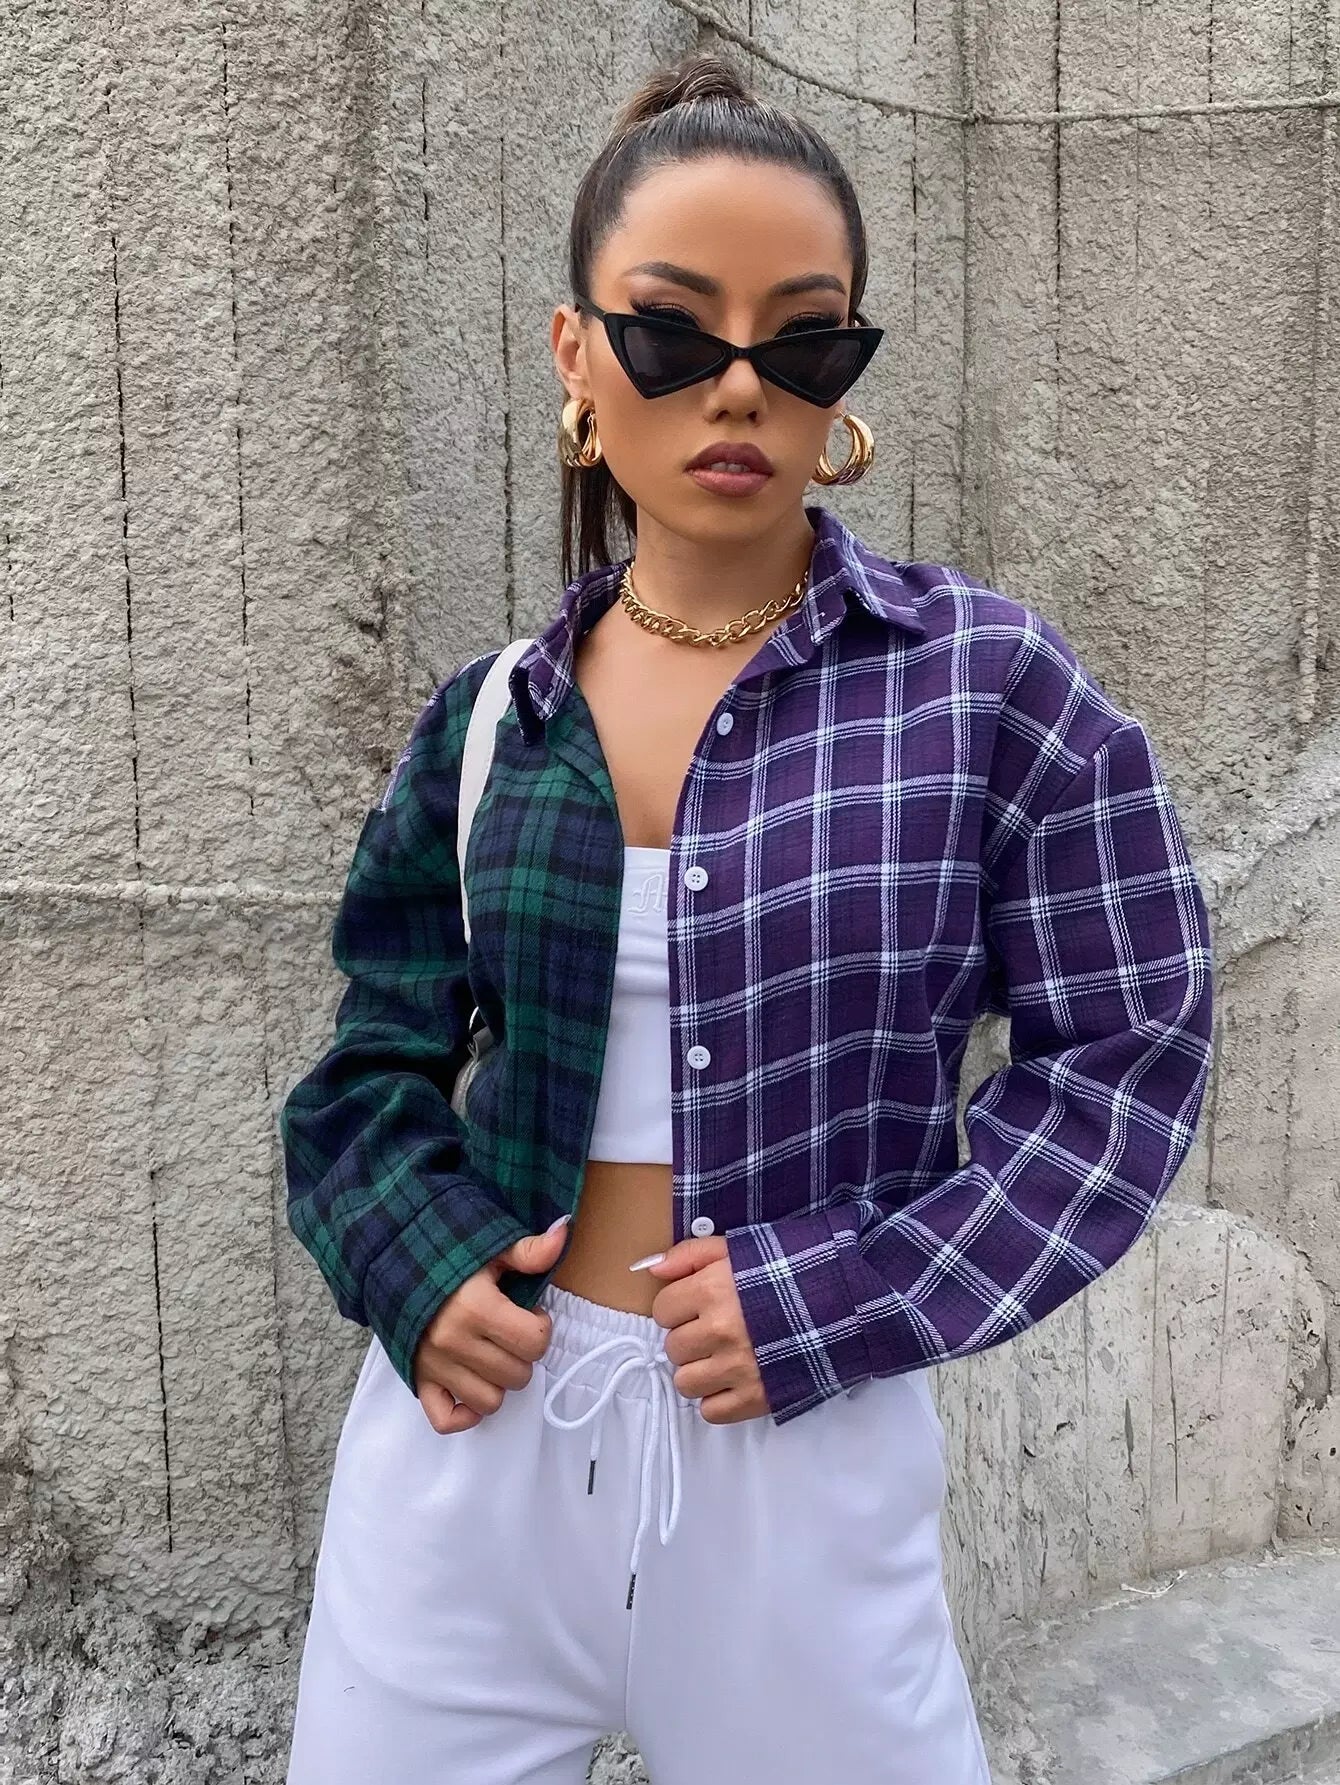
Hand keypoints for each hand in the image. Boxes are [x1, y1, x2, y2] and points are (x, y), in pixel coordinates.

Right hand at [413, 1219, 567, 1434]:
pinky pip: (446, 1420)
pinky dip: (464, 1413)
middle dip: (523, 1355)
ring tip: (493, 1355)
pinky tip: (472, 1388)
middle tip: (510, 1333)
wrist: (394, 1266)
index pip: (535, 1342)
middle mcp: (455, 1342)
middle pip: (518, 1374)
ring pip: (490, 1401)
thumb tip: (563, 1232)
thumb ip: (528, 1250)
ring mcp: (436, 1366)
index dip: (540, 1327)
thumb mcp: (489, 1248)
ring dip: (499, 1382)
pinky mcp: (419, 1381)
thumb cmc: (448, 1258)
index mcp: (476, 1307)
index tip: (528, 1313)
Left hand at [643, 1236, 770, 1423]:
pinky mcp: (756, 1398)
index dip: (678, 1307)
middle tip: (715, 1331)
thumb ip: (690, 1254)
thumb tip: (652, 1270)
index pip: (662, 1310)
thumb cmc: (786, 1273)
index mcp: (713, 1290)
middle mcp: (721, 1331)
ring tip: (723, 1357)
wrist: (841, 1304)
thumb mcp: (736, 1249)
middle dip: (689, 1339)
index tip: (698, 1306)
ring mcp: (738, 1368)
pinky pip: (711, 1411)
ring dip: (700, 1372)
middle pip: (673, 1348)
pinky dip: (718, 1399)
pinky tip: (734, 1379)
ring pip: (685, 1383)